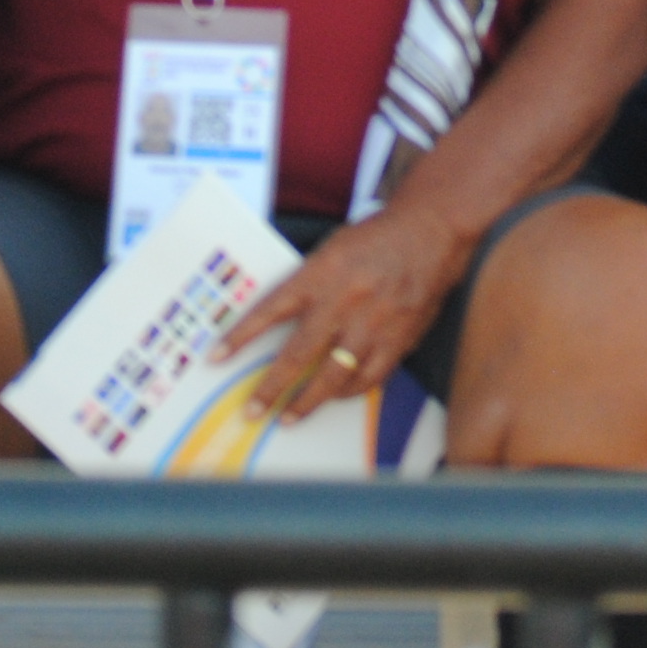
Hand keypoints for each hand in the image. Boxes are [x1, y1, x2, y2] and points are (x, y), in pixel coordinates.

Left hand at [232, 203, 467, 422]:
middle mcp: (343, 301)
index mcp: (320, 274)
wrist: (431, 231)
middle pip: (298, 356)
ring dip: (308, 402)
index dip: (240, 337)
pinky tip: (336, 397)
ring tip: (289, 416)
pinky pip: (368, 378)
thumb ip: (308, 283)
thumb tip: (278, 320)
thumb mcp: (332, 249)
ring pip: (333, 377)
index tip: (215, 358)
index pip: (270, 310)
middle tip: (252, 411)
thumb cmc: (376, 238)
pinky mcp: (398, 338)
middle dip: (271, 388)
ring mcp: (372, 323)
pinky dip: (349, 392)